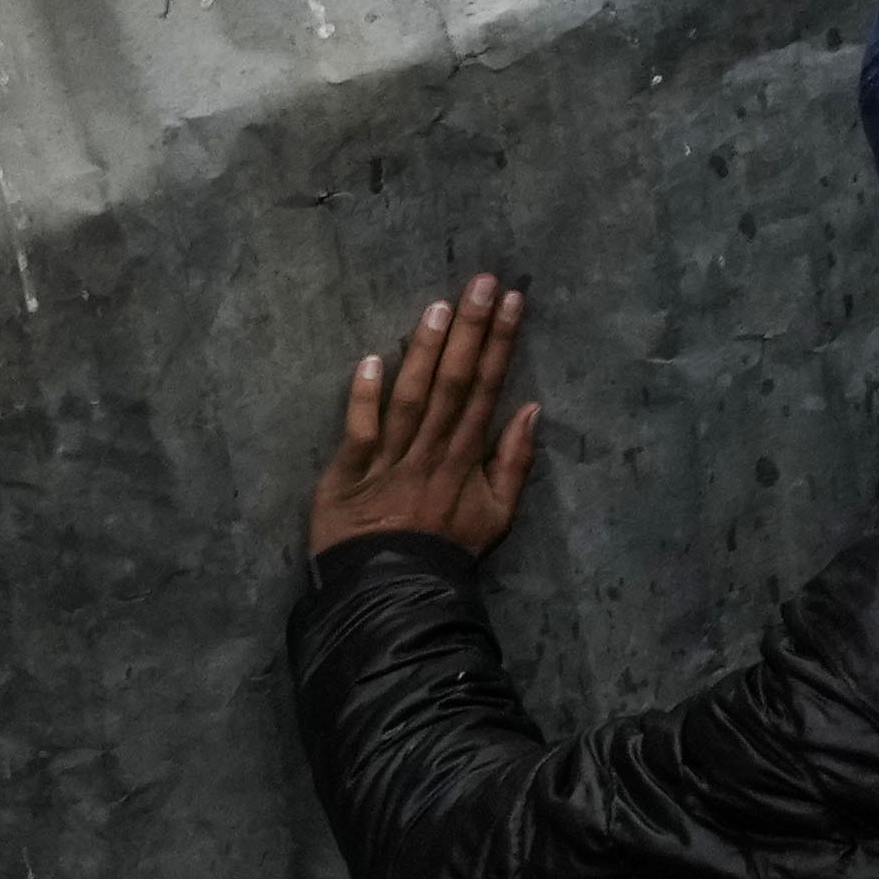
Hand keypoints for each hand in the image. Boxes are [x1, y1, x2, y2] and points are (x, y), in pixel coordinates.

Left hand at [307, 278, 541, 554]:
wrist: (391, 595)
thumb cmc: (445, 552)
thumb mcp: (497, 517)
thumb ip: (515, 463)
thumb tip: (531, 408)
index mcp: (466, 458)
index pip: (487, 389)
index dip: (499, 343)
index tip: (511, 300)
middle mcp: (431, 451)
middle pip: (454, 383)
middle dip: (470, 330)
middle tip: (482, 282)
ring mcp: (388, 462)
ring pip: (410, 399)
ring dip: (425, 351)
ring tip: (438, 306)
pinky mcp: (347, 477)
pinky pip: (358, 433)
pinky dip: (363, 397)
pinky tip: (371, 359)